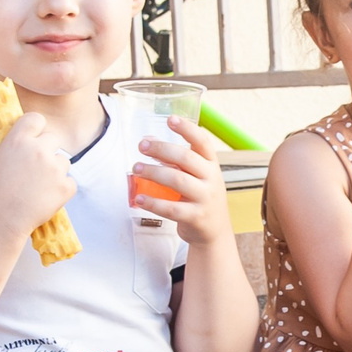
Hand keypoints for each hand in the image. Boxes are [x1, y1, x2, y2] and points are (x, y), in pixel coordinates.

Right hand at [0, 111, 77, 238]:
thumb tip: (0, 144)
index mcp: (18, 139)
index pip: (36, 119)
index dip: (35, 128)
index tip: (33, 136)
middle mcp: (39, 150)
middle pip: (53, 138)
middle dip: (46, 149)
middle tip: (36, 166)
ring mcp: (54, 168)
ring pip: (63, 161)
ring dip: (55, 170)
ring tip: (38, 186)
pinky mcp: (65, 187)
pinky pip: (69, 182)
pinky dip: (61, 189)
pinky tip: (46, 197)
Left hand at [132, 117, 233, 245]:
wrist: (215, 232)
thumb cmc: (200, 198)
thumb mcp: (195, 176)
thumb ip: (174, 160)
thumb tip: (148, 141)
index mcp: (212, 165)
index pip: (202, 142)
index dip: (187, 129)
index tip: (170, 119)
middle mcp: (211, 179)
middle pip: (186, 158)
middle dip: (161, 149)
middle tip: (142, 146)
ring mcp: (205, 198)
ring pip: (177, 180)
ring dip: (153, 172)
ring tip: (136, 169)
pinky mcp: (196, 217)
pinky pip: (171, 208)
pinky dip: (153, 203)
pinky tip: (139, 198)